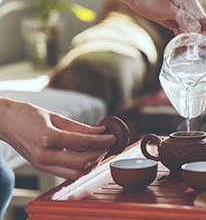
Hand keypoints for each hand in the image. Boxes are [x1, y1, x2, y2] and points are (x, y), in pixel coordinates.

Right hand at [0, 99, 115, 179]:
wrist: (5, 122)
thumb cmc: (28, 115)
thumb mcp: (56, 117)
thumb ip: (80, 127)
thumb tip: (101, 131)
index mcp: (47, 137)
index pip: (82, 143)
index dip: (101, 141)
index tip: (111, 137)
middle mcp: (44, 154)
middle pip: (81, 163)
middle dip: (99, 154)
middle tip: (106, 145)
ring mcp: (41, 164)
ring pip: (75, 173)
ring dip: (91, 164)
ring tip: (98, 150)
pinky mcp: (41, 167)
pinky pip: (66, 173)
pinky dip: (80, 167)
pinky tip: (85, 156)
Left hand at [128, 0, 205, 39]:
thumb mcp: (168, 9)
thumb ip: (183, 19)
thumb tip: (198, 29)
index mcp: (191, 6)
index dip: (205, 35)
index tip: (198, 44)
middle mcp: (189, 11)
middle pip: (200, 29)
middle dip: (198, 39)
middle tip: (191, 47)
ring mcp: (181, 17)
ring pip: (191, 32)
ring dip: (189, 39)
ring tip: (185, 46)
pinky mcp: (173, 22)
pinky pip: (181, 32)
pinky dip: (181, 38)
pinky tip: (177, 42)